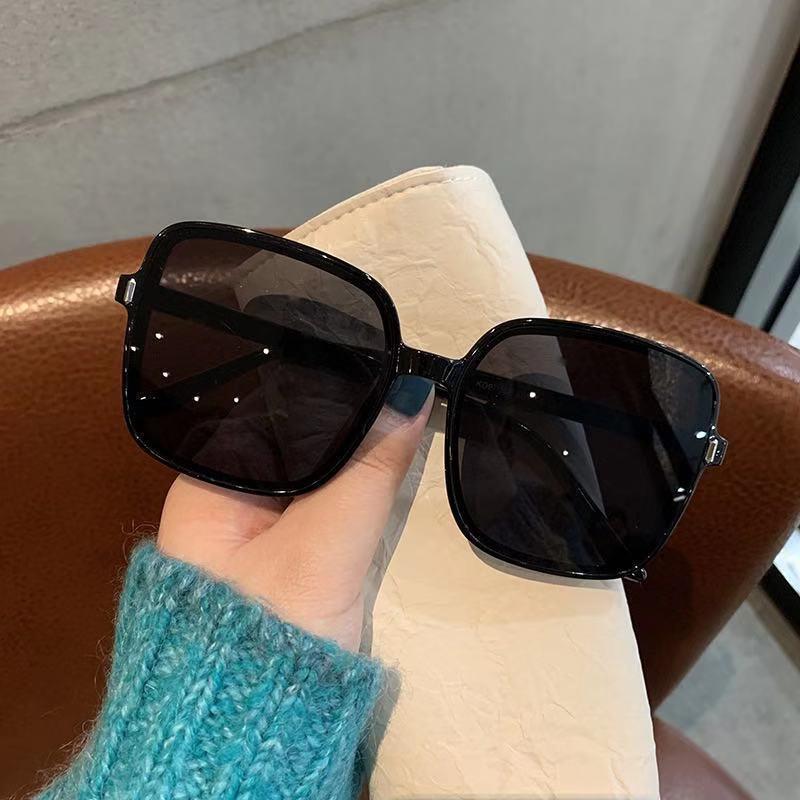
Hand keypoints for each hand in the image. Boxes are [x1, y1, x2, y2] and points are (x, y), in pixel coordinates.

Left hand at [157, 376, 433, 650]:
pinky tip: (377, 476)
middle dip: (344, 428)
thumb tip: (409, 398)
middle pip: (293, 443)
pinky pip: (319, 505)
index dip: (325, 395)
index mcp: (206, 485)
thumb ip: (367, 473)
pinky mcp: (280, 559)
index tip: (378, 376)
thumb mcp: (324, 547)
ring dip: (350, 462)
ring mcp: (251, 532)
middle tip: (397, 399)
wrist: (253, 736)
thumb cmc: (269, 636)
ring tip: (394, 424)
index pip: (268, 414)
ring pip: (311, 475)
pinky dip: (348, 493)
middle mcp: (222, 500)